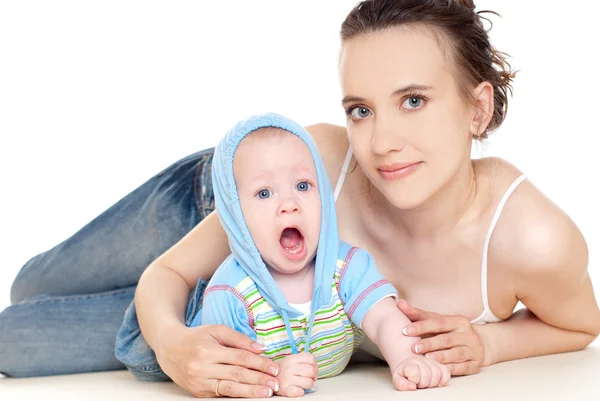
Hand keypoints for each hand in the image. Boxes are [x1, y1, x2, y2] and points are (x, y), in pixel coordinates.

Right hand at [155, 324, 279, 397]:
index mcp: (208, 350)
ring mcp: (199, 382)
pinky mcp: (198, 392)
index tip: (274, 368)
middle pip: (237, 375)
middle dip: (258, 380)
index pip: (239, 358)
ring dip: (250, 392)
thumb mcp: (216, 330)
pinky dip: (237, 395)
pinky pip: (221, 394)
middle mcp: (202, 368)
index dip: (259, 364)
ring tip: (266, 393)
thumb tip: (261, 348)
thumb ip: (239, 339)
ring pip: (230, 388)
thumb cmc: (196, 337)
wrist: (169, 348)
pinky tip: (249, 395)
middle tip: (275, 384)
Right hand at [275, 353, 317, 396]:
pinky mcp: (285, 390)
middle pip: (312, 370)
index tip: (310, 369)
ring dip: (308, 385)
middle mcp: (289, 367)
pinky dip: (301, 391)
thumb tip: (315, 372)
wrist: (265, 378)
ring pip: (309, 382)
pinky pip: (299, 392)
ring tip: (302, 384)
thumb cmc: (282, 370)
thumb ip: (303, 361)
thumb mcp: (290, 361)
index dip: (314, 365)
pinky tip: (298, 389)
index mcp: (292, 358)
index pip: (311, 358)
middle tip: (307, 378)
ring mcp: (287, 378)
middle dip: (312, 376)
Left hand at [392, 356, 450, 389]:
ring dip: (432, 382)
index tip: (412, 382)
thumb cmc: (404, 375)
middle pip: (427, 374)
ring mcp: (431, 361)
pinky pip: (446, 371)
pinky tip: (438, 383)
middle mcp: (421, 359)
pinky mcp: (439, 365)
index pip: (414, 372)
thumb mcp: (398, 379)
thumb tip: (412, 387)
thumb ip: (401, 383)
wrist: (409, 368)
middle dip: (423, 383)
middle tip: (419, 384)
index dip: (414, 380)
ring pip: (437, 373)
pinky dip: (443, 379)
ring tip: (426, 384)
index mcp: (409, 362)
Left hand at [398, 300, 485, 375]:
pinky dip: (451, 369)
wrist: (480, 344)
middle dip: (429, 343)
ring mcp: (473, 349)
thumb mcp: (437, 321)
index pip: (438, 322)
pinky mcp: (476, 364)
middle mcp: (467, 334)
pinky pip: (463, 367)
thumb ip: (418, 314)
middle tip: (414, 348)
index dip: (421, 326)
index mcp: (458, 321)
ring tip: (426, 358)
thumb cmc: (451, 331)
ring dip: (441, 356)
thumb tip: (399, 304)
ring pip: (456, 353)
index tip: (405, 331)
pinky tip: (440, 370)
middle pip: (446, 339)